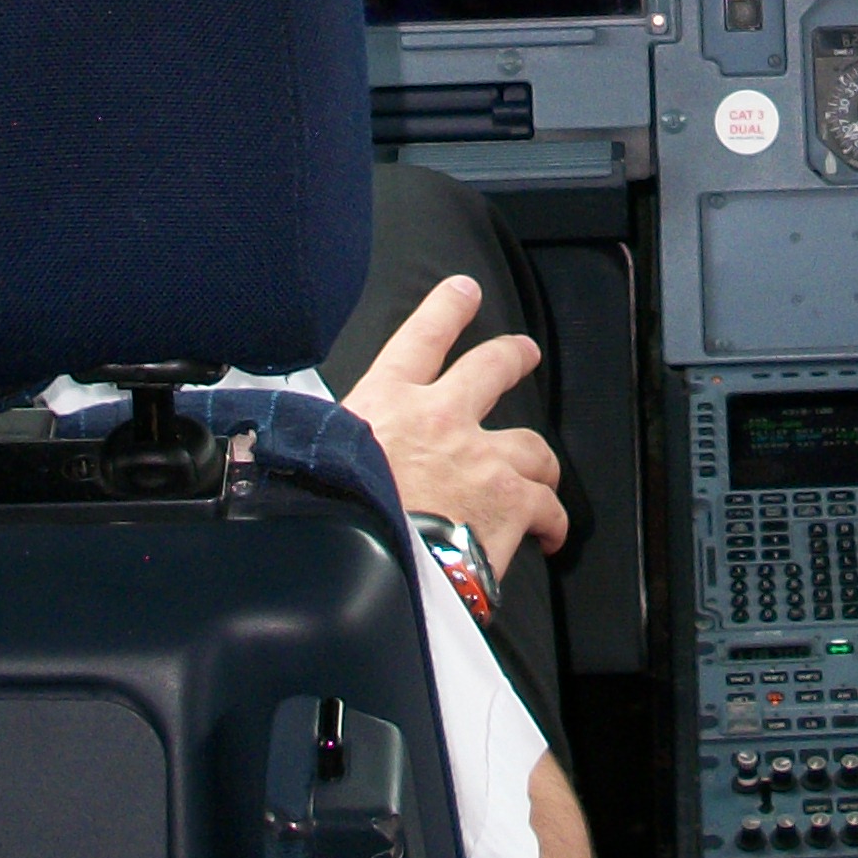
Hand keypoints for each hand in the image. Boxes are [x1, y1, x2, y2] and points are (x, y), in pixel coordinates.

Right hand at [343, 275, 566, 578]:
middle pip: (491, 369)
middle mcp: (440, 419)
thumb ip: (332, 448)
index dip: (445, 310)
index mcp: (385, 404)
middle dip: (512, 356)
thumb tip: (305, 455)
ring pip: (531, 446)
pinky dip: (552, 521)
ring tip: (544, 471)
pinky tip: (551, 534)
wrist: (359, 566)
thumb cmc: (329, 519)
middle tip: (524, 353)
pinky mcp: (511, 501)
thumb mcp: (315, 462)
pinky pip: (547, 507)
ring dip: (540, 461)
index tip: (463, 291)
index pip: (419, 339)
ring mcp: (481, 458)